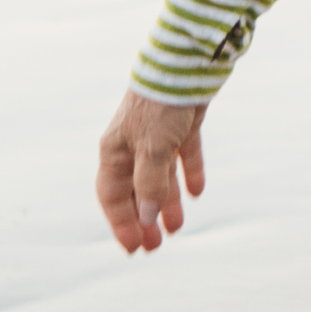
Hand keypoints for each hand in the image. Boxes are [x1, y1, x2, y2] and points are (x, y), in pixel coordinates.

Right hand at [97, 91, 208, 252]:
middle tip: (154, 248)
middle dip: (143, 220)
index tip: (133, 249)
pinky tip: (197, 192)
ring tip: (177, 228)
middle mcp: (133, 146)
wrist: (186, 62)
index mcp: (115, 152)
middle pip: (136, 191)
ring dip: (167, 203)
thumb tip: (145, 219)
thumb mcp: (153, 148)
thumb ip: (149, 183)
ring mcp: (158, 136)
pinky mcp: (183, 125)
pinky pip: (185, 156)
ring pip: (161, 177)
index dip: (121, 224)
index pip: (113, 197)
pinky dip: (189, 173)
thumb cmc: (160, 105)